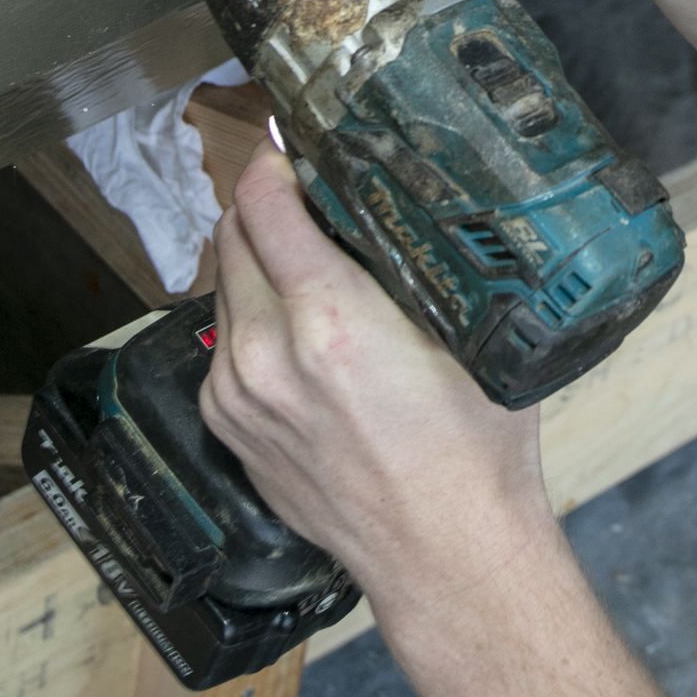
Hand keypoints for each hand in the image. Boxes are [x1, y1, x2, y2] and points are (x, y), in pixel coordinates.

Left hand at [202, 150, 560, 608]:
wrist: (443, 551)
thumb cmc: (473, 446)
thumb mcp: (466, 332)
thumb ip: (416, 262)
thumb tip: (394, 194)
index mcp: (329, 320)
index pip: (262, 202)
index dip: (273, 160)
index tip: (293, 145)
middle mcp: (266, 352)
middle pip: (231, 236)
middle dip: (263, 206)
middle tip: (307, 193)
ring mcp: (236, 393)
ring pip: (223, 287)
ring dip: (255, 260)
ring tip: (305, 258)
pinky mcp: (226, 426)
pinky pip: (225, 342)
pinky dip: (251, 317)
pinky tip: (296, 327)